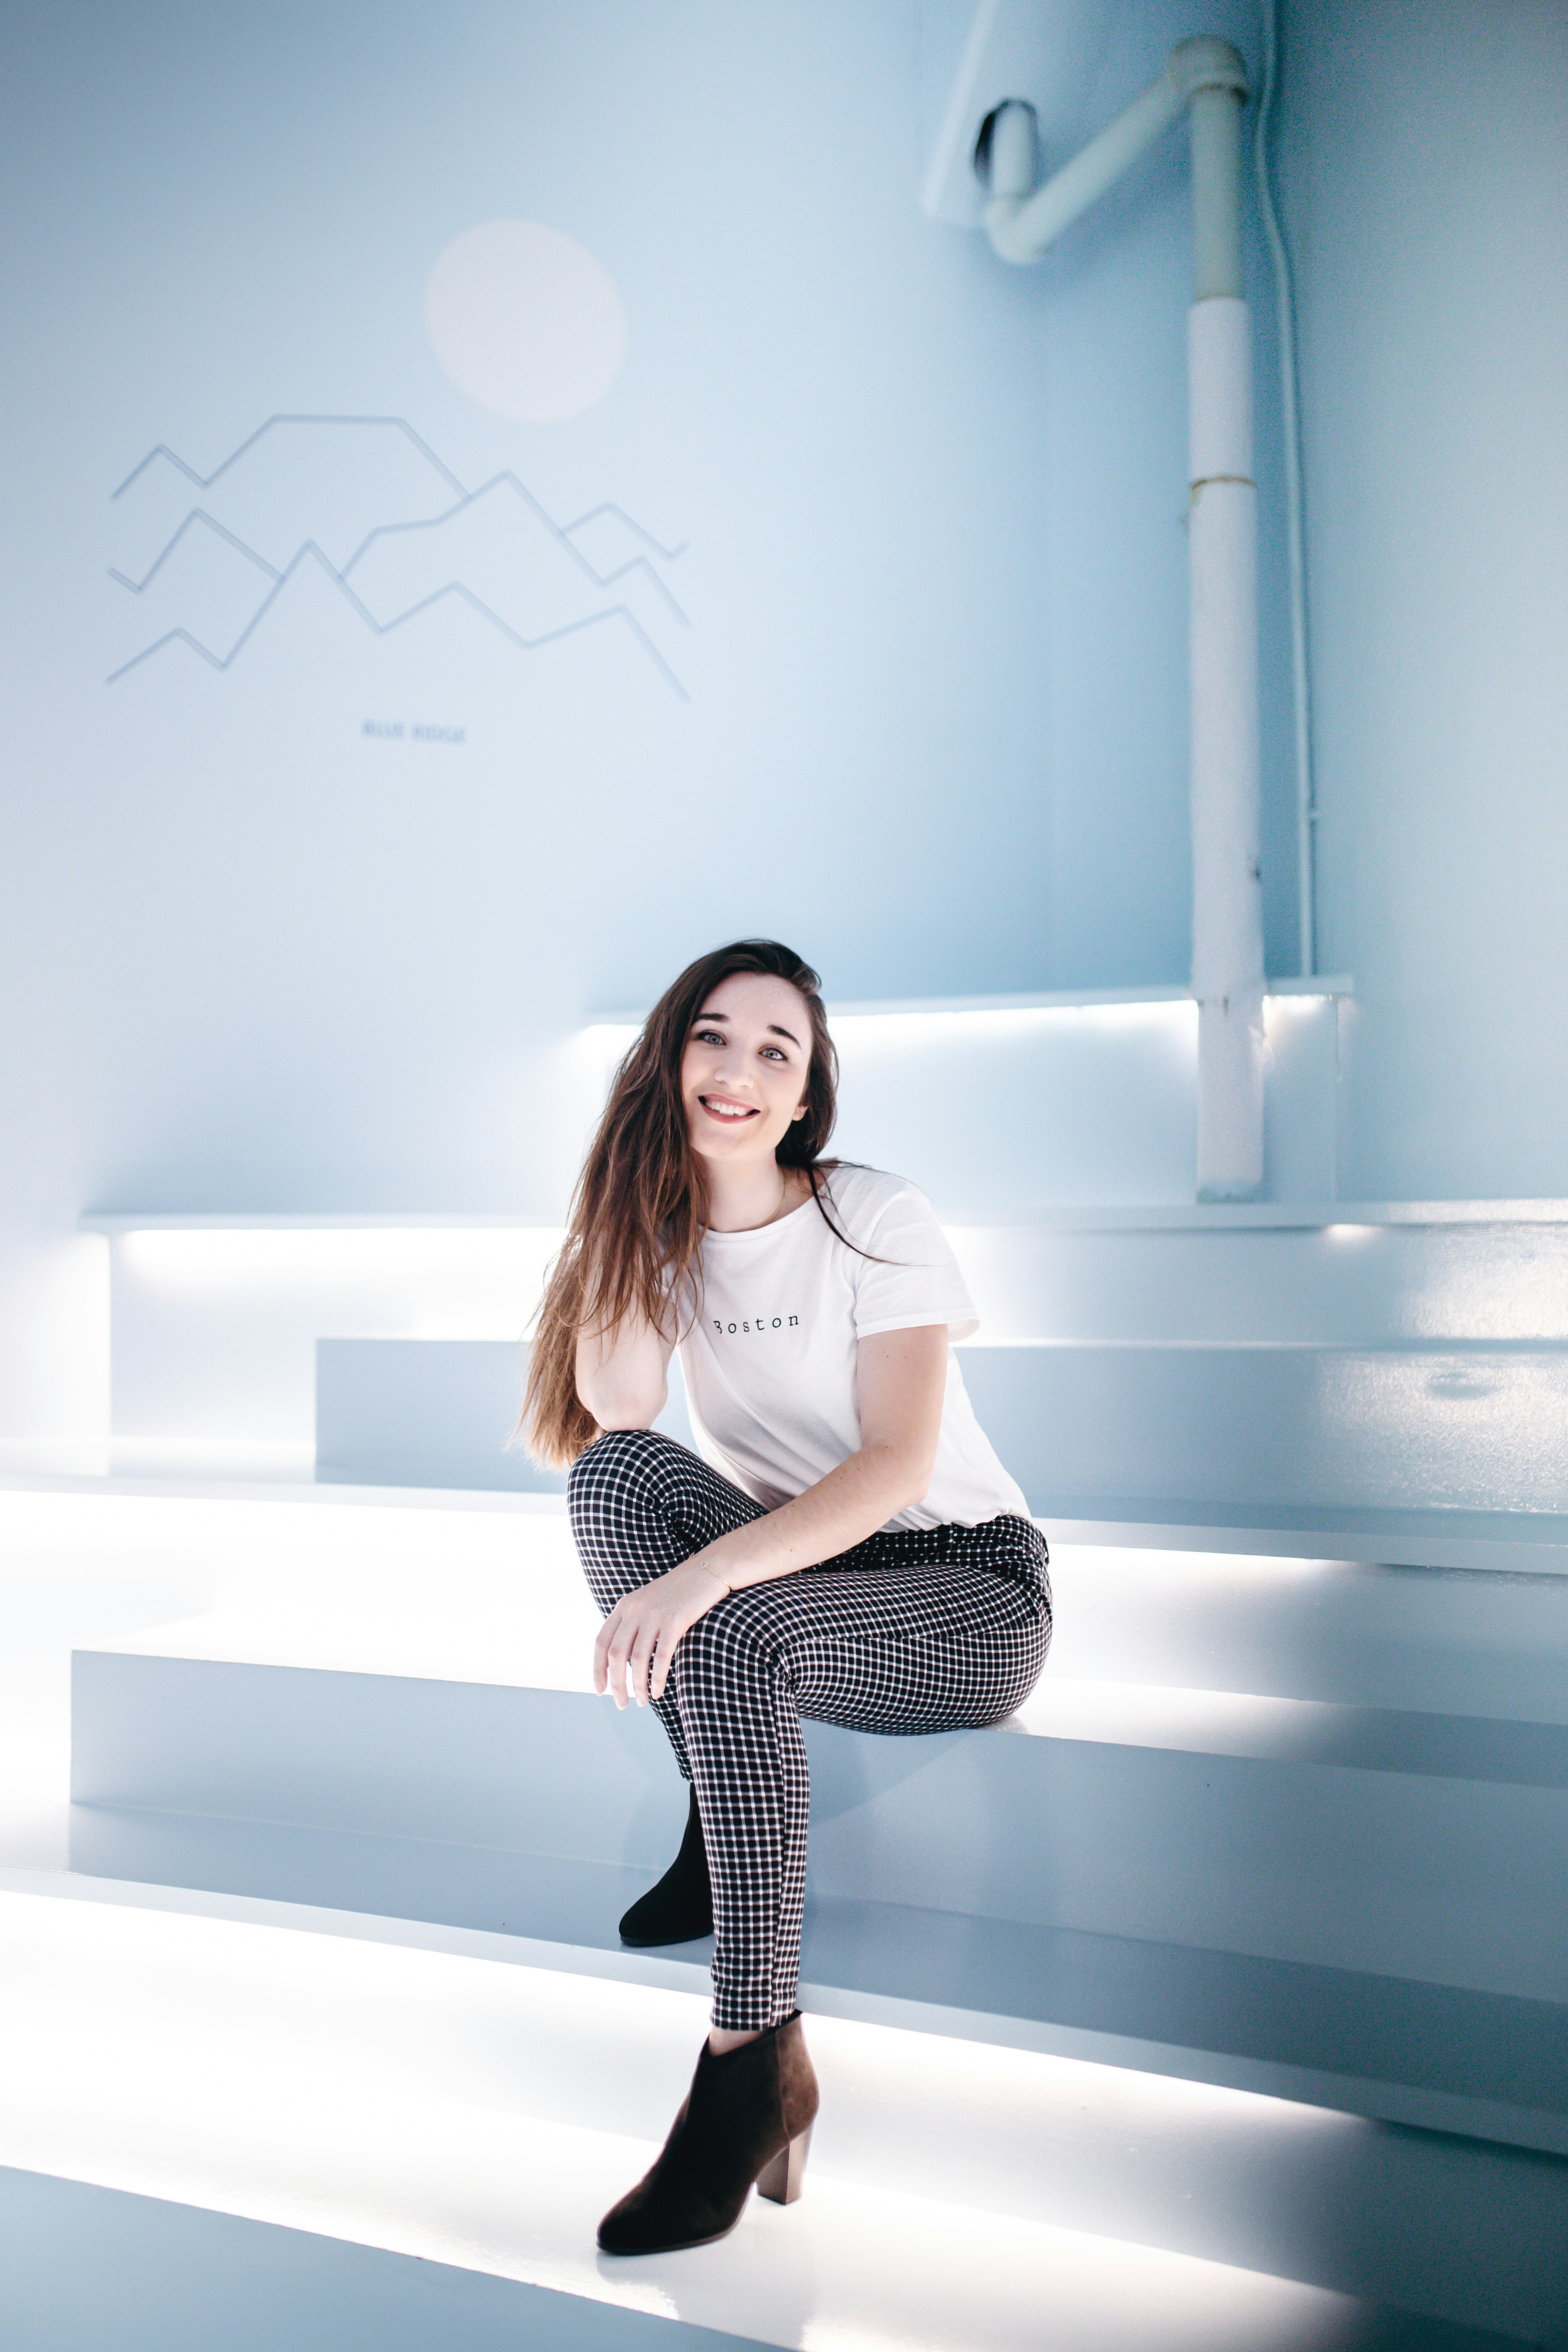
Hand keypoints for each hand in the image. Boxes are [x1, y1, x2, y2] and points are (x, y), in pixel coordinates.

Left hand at [594, 1558, 730, 1709]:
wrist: (708, 1571)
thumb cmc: (680, 1594)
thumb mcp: (649, 1603)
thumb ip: (634, 1624)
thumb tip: (623, 1659)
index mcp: (624, 1606)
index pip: (601, 1642)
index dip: (597, 1669)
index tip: (600, 1690)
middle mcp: (634, 1609)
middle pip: (615, 1655)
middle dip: (616, 1684)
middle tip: (621, 1705)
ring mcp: (654, 1614)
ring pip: (636, 1660)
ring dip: (637, 1686)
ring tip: (641, 1702)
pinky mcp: (675, 1621)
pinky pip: (661, 1657)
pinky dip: (657, 1679)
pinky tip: (658, 1692)